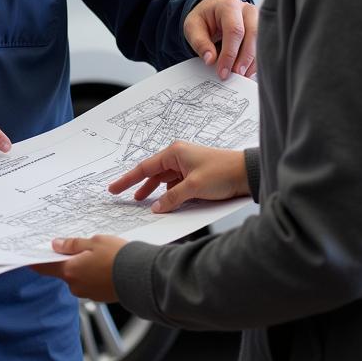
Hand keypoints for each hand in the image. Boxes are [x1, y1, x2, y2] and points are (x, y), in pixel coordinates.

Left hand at [32, 235, 126, 301]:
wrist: (141, 276)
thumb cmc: (118, 257)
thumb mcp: (94, 242)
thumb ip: (73, 244)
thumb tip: (57, 245)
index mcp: (70, 271)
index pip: (45, 268)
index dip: (36, 261)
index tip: (28, 256)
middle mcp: (76, 286)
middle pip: (65, 270)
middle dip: (70, 259)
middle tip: (80, 245)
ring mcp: (88, 293)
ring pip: (79, 276)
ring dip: (84, 266)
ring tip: (100, 253)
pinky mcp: (100, 296)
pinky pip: (91, 283)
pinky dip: (95, 274)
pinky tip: (107, 264)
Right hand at [108, 140, 248, 211]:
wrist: (247, 173)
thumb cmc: (223, 172)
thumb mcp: (194, 187)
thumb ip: (173, 198)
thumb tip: (156, 208)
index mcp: (175, 153)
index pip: (145, 167)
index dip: (128, 179)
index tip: (114, 188)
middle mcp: (179, 156)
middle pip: (153, 172)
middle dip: (139, 185)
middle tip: (123, 196)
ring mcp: (187, 165)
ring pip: (164, 180)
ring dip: (155, 191)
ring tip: (143, 202)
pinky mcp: (195, 175)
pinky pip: (176, 185)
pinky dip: (169, 194)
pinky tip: (166, 203)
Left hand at [184, 0, 257, 78]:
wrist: (213, 9)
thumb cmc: (204, 17)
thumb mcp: (192, 26)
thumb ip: (200, 42)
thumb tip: (210, 60)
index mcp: (229, 6)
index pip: (234, 31)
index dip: (230, 54)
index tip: (223, 72)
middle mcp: (247, 10)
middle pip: (253, 35)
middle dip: (245, 59)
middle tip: (235, 75)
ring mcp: (258, 19)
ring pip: (262, 42)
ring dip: (252, 62)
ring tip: (240, 76)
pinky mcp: (263, 29)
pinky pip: (263, 47)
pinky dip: (255, 62)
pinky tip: (246, 71)